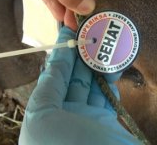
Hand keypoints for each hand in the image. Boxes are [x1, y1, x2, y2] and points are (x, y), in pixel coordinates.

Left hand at [19, 27, 139, 144]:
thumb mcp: (43, 118)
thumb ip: (48, 87)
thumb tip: (55, 58)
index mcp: (44, 118)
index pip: (53, 78)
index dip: (61, 53)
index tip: (71, 30)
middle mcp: (64, 118)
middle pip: (74, 79)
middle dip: (82, 56)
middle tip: (93, 34)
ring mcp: (88, 122)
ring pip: (93, 86)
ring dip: (99, 66)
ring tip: (107, 47)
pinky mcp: (109, 125)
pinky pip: (108, 97)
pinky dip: (111, 80)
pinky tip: (114, 66)